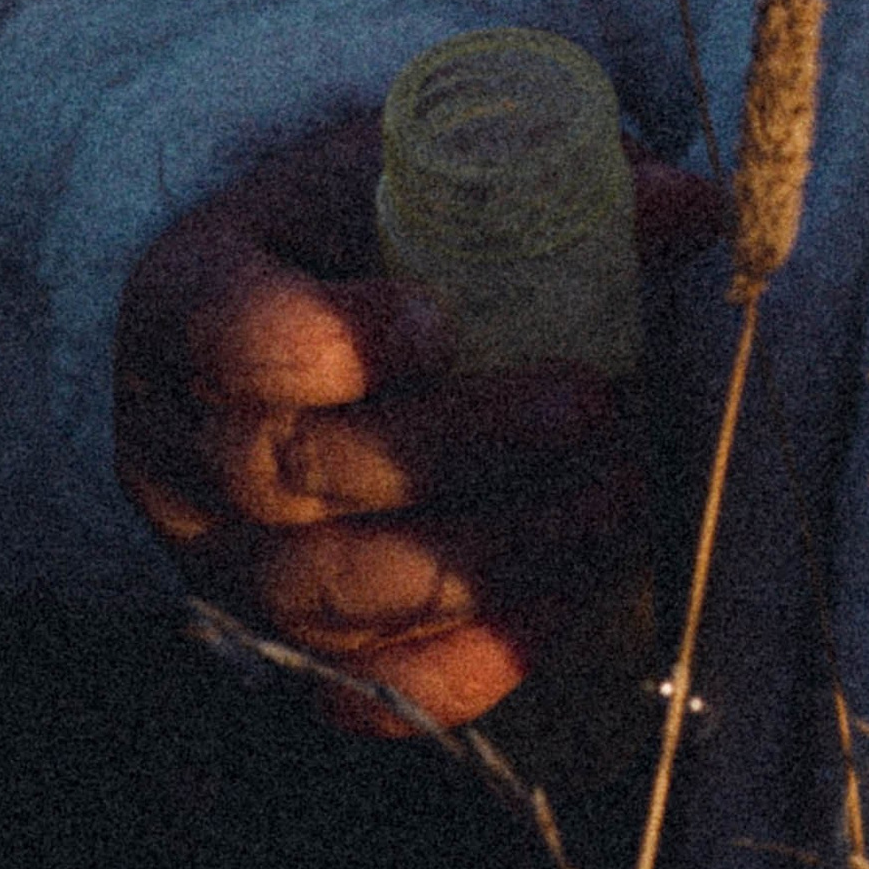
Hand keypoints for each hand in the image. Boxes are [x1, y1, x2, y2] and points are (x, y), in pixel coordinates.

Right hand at [114, 111, 725, 734]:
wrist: (269, 337)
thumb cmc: (347, 244)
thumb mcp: (406, 178)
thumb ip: (532, 181)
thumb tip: (690, 206)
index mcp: (185, 305)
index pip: (230, 338)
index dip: (329, 342)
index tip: (440, 322)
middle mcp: (177, 451)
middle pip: (297, 474)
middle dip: (459, 449)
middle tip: (592, 406)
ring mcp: (220, 565)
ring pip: (334, 596)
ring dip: (491, 554)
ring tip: (613, 496)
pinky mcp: (280, 647)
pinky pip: (367, 690)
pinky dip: (473, 657)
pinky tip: (569, 590)